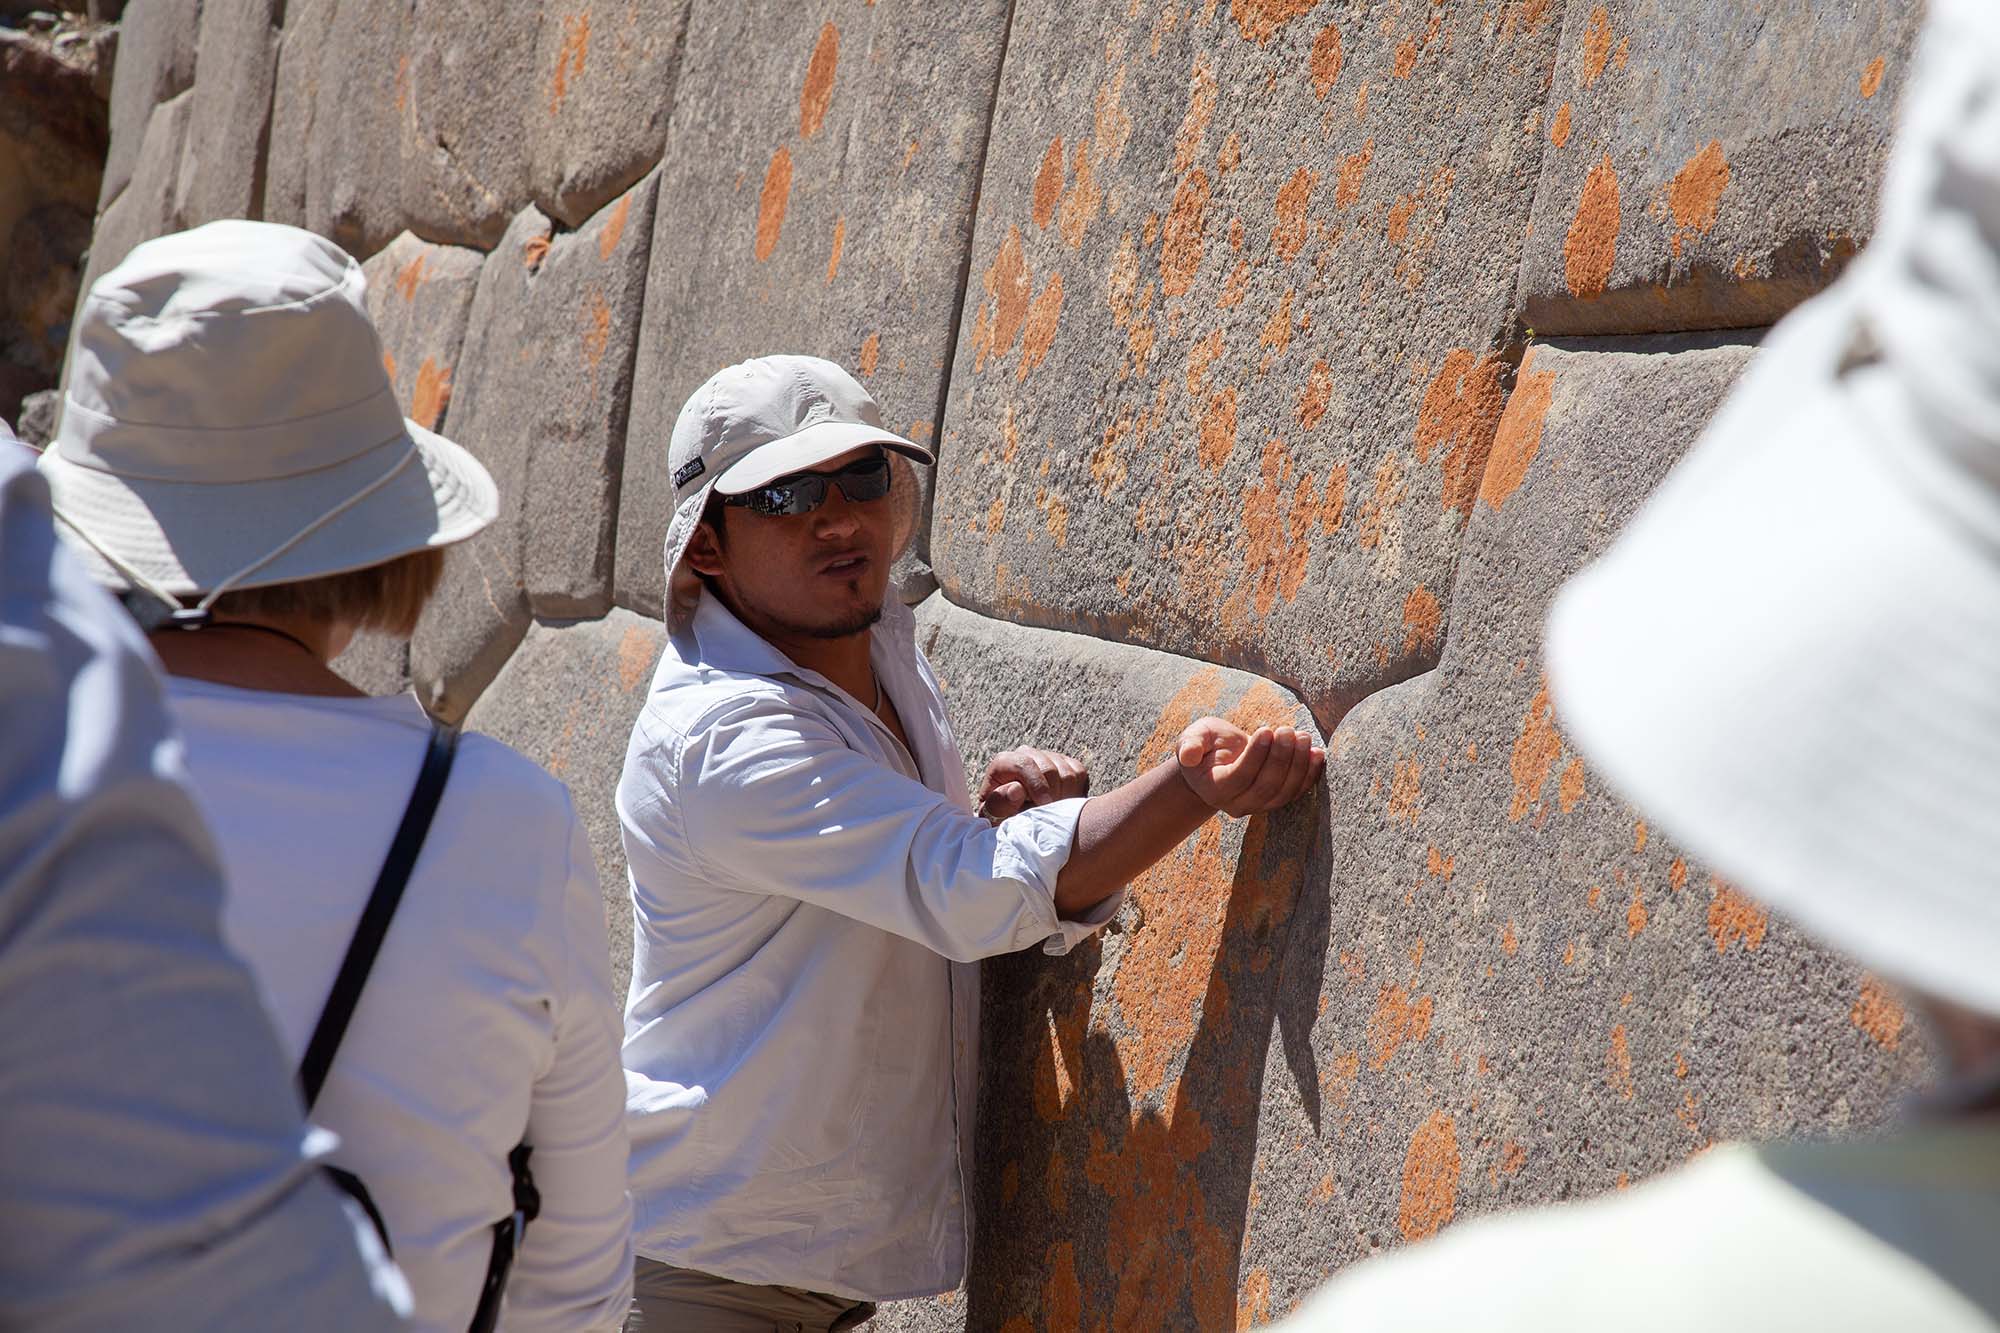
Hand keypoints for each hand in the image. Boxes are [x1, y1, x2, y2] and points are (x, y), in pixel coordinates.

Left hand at [976, 747, 1090, 821]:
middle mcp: (1027, 753)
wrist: (1017, 817)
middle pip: (1049, 769)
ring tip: (1053, 812)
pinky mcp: (1067, 763)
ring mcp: (1048, 756)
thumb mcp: (995, 815)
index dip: (1037, 785)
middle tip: (1048, 815)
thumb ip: (1001, 804)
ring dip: (1064, 797)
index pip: (1024, 763)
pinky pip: (1079, 774)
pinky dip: (1075, 792)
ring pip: (1067, 773)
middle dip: (1051, 795)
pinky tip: (1062, 804)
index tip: (1044, 805)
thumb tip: (1016, 790)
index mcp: (1005, 762)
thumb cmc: (1002, 816)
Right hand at [1175, 716, 1323, 815]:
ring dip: (1298, 764)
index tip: (1266, 729)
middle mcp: (1237, 804)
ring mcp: (1258, 806)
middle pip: (1265, 787)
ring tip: (1303, 736)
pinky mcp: (1276, 800)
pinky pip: (1296, 793)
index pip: (1240, 777)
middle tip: (1288, 730)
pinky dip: (1310, 774)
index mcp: (1215, 788)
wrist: (1217, 761)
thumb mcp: (1193, 737)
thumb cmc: (1206, 745)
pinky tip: (1317, 753)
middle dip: (1281, 758)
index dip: (1255, 755)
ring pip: (1284, 792)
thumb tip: (1187, 754)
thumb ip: (1189, 744)